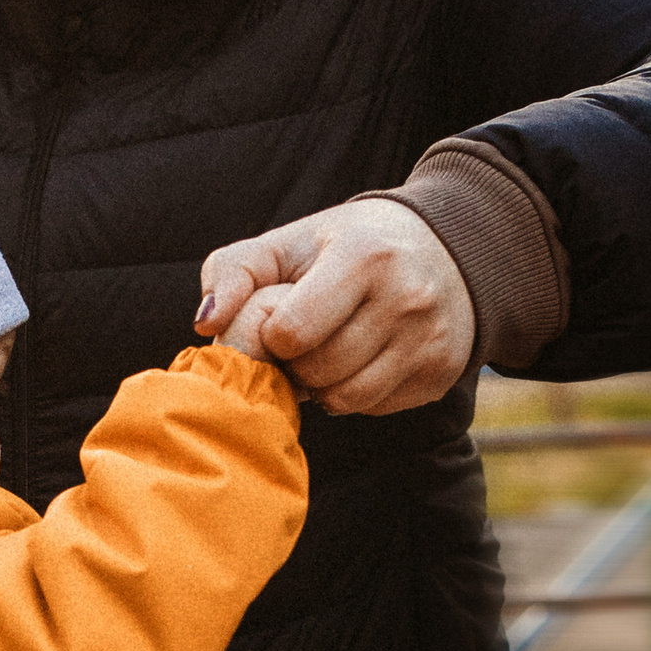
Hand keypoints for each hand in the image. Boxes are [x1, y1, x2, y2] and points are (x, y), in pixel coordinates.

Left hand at [196, 199, 474, 414]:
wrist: (445, 248)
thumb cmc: (346, 245)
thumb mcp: (289, 242)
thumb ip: (234, 271)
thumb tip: (205, 326)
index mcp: (364, 255)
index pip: (292, 332)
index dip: (274, 334)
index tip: (284, 317)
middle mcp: (407, 298)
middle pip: (317, 370)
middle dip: (297, 361)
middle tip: (304, 339)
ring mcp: (430, 339)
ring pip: (345, 399)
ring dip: (321, 384)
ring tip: (327, 350)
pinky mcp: (441, 373)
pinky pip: (374, 408)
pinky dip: (354, 393)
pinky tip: (361, 360)